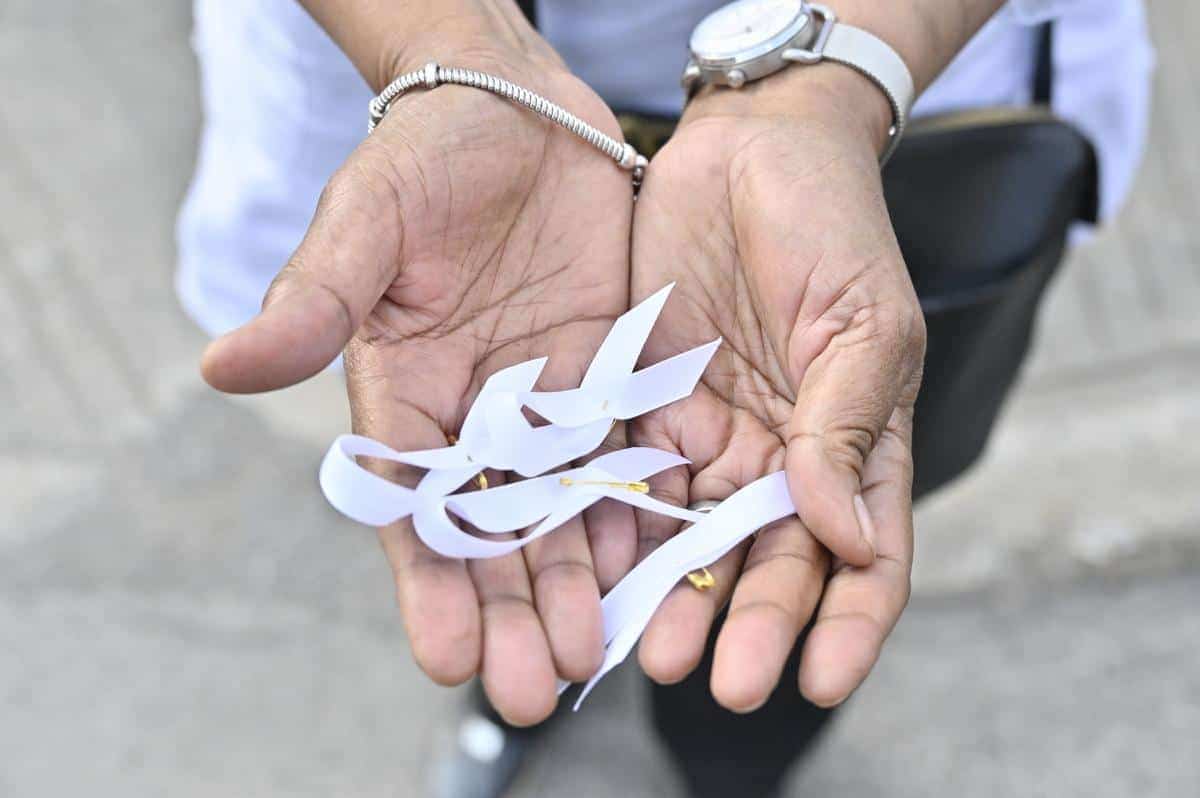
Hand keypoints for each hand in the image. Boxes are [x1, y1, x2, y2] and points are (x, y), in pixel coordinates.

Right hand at [201, 23, 635, 724]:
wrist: (517, 113)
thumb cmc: (425, 158)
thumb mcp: (365, 222)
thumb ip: (314, 299)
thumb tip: (221, 367)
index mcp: (404, 393)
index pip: (411, 506)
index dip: (428, 582)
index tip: (448, 657)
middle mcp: (475, 415)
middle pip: (490, 531)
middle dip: (510, 611)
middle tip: (536, 689)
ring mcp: (547, 402)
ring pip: (560, 510)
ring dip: (575, 586)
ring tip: (593, 657)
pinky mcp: (609, 375)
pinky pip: (624, 457)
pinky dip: (636, 514)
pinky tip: (653, 570)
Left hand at [629, 67, 924, 710]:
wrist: (751, 147)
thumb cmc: (832, 226)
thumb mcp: (863, 325)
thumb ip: (848, 430)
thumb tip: (846, 536)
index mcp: (854, 447)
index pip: (865, 557)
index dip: (848, 625)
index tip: (820, 679)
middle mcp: (780, 459)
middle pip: (769, 563)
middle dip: (747, 624)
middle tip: (718, 678)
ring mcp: (710, 437)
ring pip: (692, 539)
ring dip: (674, 597)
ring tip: (647, 647)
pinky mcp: (642, 405)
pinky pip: (626, 480)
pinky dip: (613, 529)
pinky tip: (594, 570)